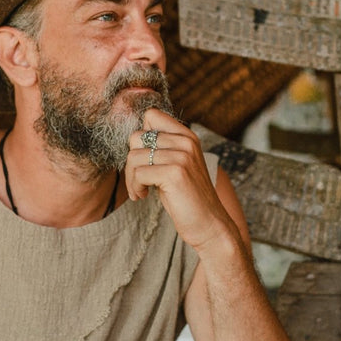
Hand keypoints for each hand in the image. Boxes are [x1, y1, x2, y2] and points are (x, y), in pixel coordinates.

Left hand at [126, 108, 238, 252]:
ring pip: (133, 157)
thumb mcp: (176, 166)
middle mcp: (186, 142)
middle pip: (136, 137)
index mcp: (187, 136)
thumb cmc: (187, 198)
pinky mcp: (175, 173)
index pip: (151, 115)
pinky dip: (135, 188)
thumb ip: (161, 149)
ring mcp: (182, 156)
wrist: (210, 225)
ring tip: (141, 191)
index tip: (144, 160)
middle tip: (138, 181)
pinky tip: (144, 196)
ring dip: (130, 179)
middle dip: (130, 162)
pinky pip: (138, 173)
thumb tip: (132, 137)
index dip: (140, 138)